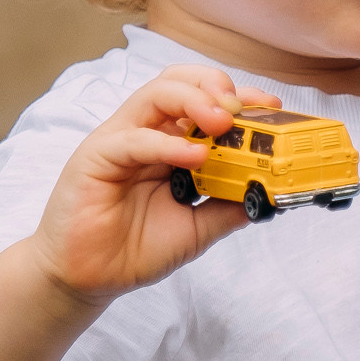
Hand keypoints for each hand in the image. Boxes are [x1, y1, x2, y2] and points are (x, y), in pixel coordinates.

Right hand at [32, 65, 277, 303]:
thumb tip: (270, 194)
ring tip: (224, 122)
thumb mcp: (197, 227)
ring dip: (195, 101)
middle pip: (180, 82)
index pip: (204, 99)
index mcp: (170, 142)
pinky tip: (194, 157)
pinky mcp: (96, 156)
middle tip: (246, 109)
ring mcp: (120, 140)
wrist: (88, 278)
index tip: (271, 110)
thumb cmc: (134, 247)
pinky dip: (167, 143)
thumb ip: (228, 207)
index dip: (239, 97)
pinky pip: (134, 139)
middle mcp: (146, 132)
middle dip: (217, 86)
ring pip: (156, 94)